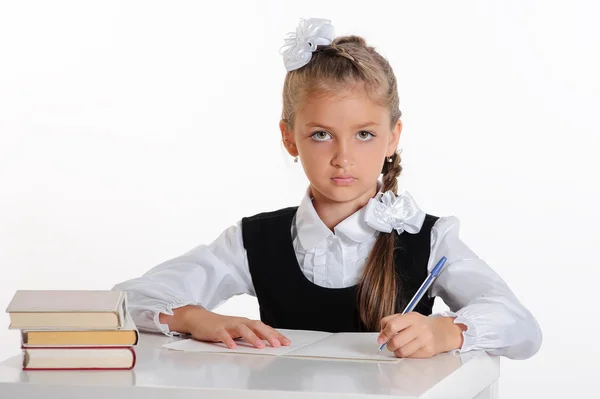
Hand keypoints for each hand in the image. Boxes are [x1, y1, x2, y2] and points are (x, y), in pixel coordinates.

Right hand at [160, 305, 290, 348]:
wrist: (199, 318)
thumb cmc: (220, 325)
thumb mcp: (238, 330)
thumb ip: (250, 335)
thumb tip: (266, 341)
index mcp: (246, 322)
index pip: (264, 328)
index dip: (275, 334)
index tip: (286, 342)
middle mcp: (239, 322)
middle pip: (257, 326)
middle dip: (269, 335)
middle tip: (278, 344)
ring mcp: (228, 325)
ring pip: (243, 329)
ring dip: (252, 337)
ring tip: (260, 346)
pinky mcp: (217, 330)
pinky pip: (223, 335)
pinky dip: (229, 340)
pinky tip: (233, 346)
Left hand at [377, 312, 464, 358]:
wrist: (441, 331)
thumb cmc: (420, 325)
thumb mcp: (406, 317)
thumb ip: (391, 322)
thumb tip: (381, 335)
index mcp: (411, 317)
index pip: (392, 326)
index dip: (384, 334)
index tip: (381, 338)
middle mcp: (419, 328)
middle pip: (396, 341)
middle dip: (389, 345)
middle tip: (389, 344)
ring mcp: (425, 340)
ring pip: (402, 351)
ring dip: (396, 351)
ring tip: (398, 348)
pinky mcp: (428, 351)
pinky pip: (410, 356)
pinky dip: (405, 354)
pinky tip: (408, 349)